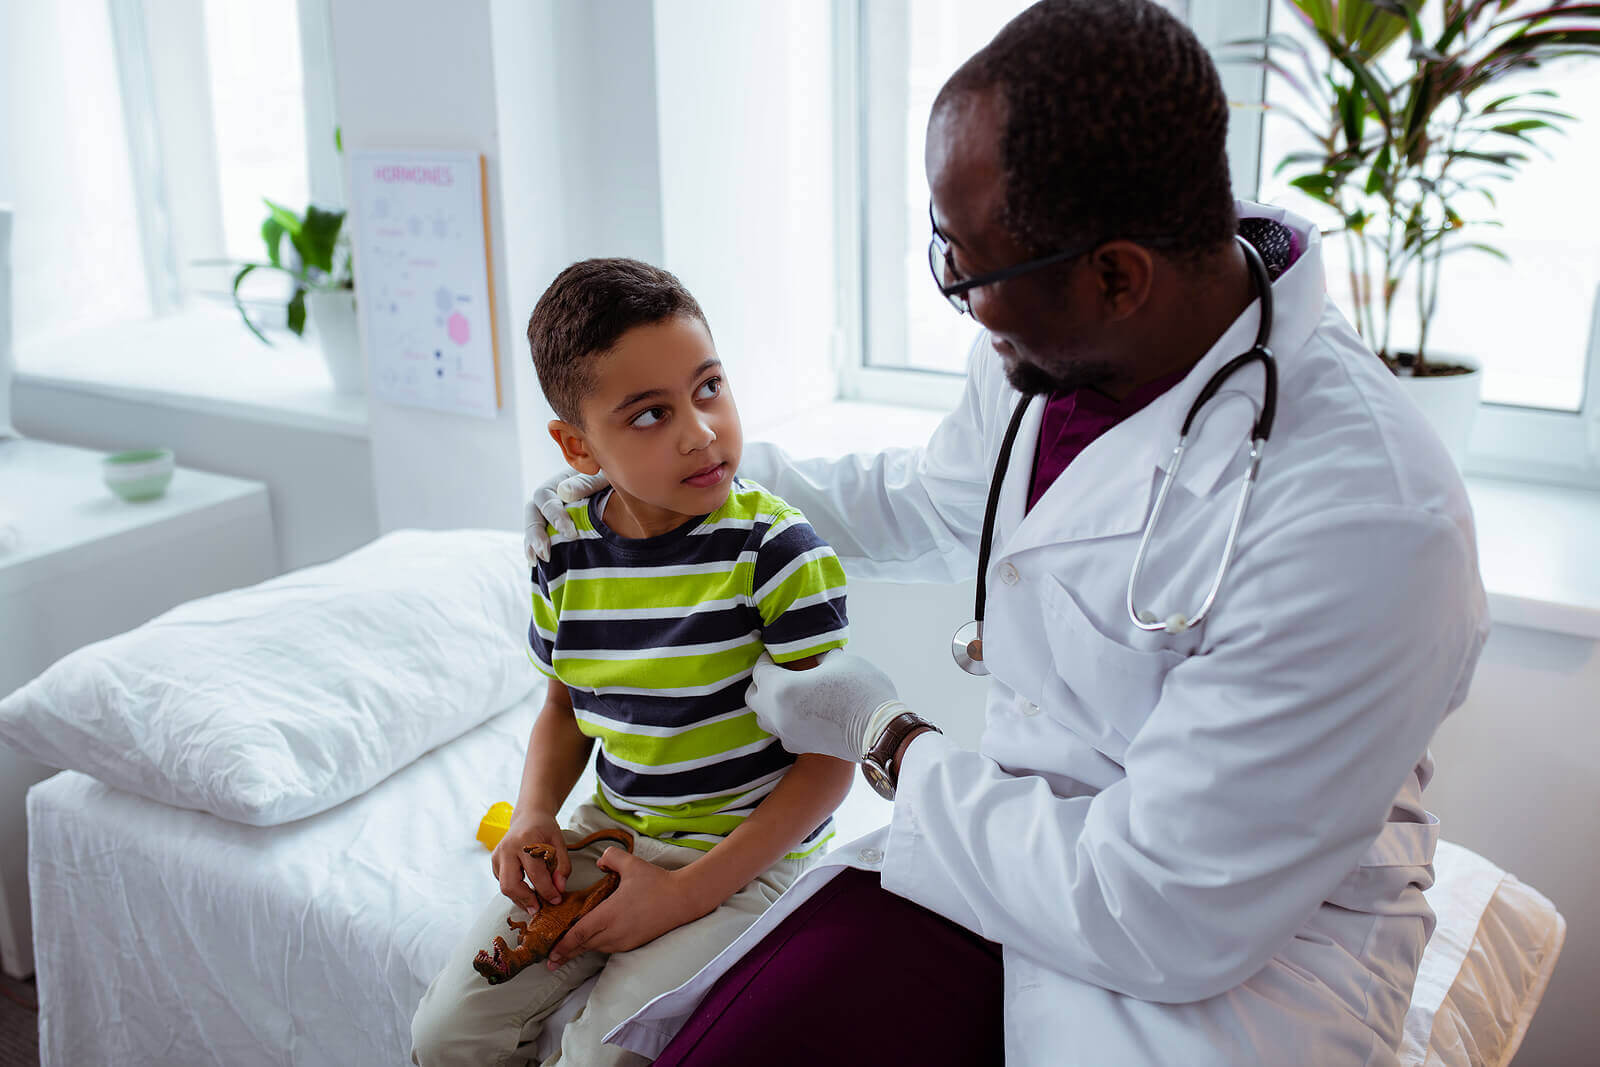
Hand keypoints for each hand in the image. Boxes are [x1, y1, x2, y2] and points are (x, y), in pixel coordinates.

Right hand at [490, 811, 569, 916]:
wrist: (528, 816)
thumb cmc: (545, 830)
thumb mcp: (560, 844)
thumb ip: (562, 867)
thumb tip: (559, 889)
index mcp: (525, 840)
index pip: (535, 873)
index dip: (547, 891)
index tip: (557, 900)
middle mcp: (507, 848)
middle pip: (511, 885)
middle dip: (526, 900)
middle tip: (540, 909)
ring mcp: (497, 855)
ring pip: (505, 887)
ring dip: (521, 899)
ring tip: (536, 903)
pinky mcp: (494, 862)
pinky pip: (504, 883)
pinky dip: (516, 891)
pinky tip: (528, 891)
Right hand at [524, 469, 611, 562]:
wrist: (623, 488)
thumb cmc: (612, 479)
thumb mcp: (602, 476)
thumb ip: (586, 482)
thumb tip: (565, 493)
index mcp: (559, 483)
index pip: (545, 497)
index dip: (554, 515)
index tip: (570, 532)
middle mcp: (551, 499)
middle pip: (532, 514)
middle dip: (536, 534)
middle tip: (545, 553)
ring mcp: (552, 516)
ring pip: (534, 528)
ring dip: (532, 545)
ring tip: (536, 561)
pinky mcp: (557, 531)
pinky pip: (543, 541)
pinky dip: (538, 552)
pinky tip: (538, 566)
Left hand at [543, 848, 703, 967]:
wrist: (682, 899)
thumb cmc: (656, 881)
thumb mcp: (632, 863)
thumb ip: (610, 857)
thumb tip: (598, 862)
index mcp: (610, 914)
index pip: (580, 933)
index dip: (563, 945)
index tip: (550, 953)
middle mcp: (615, 932)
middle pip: (585, 945)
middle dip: (566, 952)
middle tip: (549, 960)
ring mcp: (625, 940)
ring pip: (596, 947)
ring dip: (582, 949)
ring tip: (566, 950)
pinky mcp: (634, 943)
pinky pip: (609, 947)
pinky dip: (597, 945)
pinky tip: (592, 941)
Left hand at [746, 650, 903, 761]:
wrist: (880, 731)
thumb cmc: (861, 689)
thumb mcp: (840, 660)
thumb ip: (818, 655)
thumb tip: (814, 654)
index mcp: (781, 688)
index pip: (760, 670)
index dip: (767, 659)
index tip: (777, 654)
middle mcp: (776, 714)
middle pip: (753, 696)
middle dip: (762, 682)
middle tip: (780, 671)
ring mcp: (786, 733)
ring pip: (763, 717)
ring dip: (769, 703)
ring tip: (788, 692)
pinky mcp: (800, 747)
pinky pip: (780, 732)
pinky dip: (784, 721)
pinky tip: (800, 712)